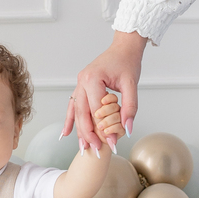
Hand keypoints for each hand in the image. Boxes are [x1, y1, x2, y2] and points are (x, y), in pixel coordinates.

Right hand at [64, 32, 147, 154]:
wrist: (123, 48)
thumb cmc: (127, 62)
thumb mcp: (132, 84)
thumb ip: (130, 107)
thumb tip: (127, 128)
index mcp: (93, 78)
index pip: (96, 109)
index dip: (103, 128)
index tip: (112, 143)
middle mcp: (82, 81)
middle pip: (82, 113)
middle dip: (88, 133)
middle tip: (96, 149)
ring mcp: (79, 83)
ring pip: (76, 111)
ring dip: (79, 130)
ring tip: (82, 147)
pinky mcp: (81, 86)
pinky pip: (73, 105)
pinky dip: (70, 119)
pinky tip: (66, 133)